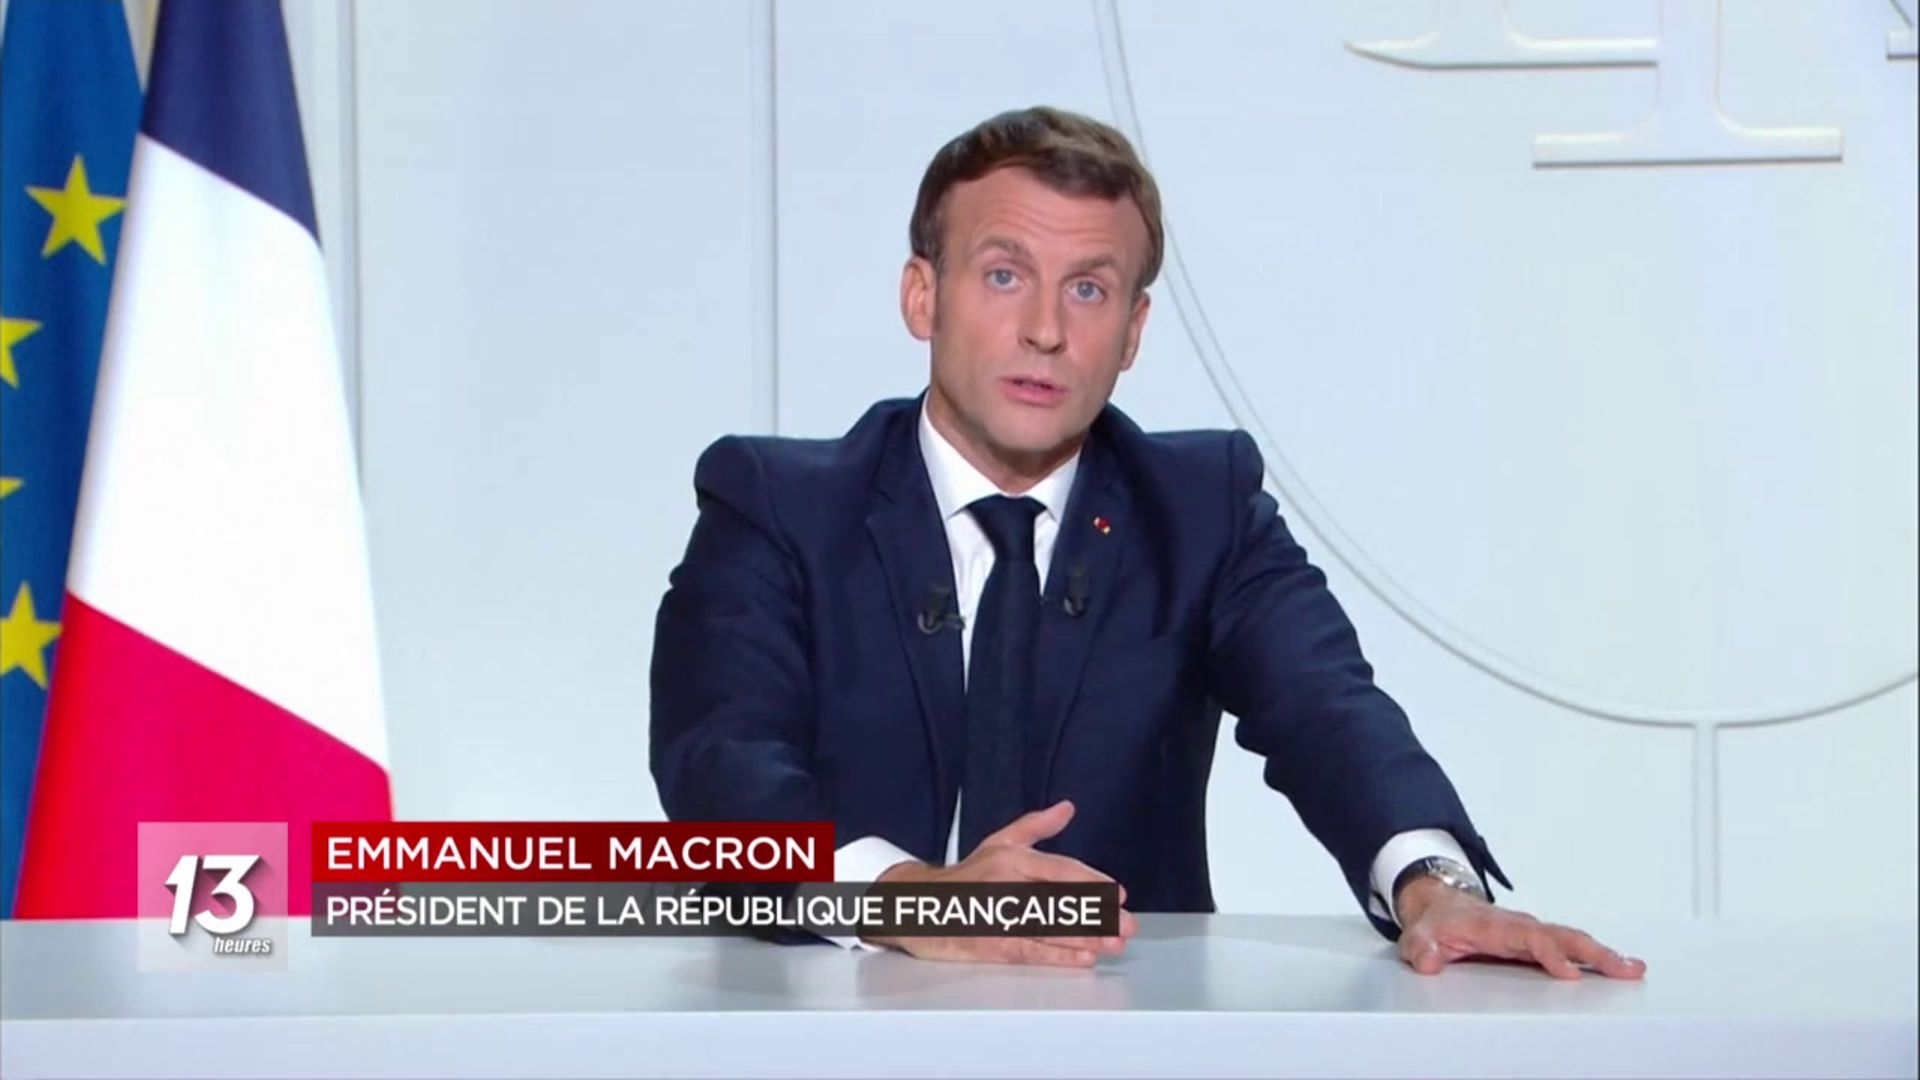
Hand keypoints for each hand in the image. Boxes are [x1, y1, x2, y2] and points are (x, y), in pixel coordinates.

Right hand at [862, 799, 1137, 965]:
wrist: (916, 904)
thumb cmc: (964, 875)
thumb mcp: (998, 841)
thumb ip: (1036, 826)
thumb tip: (1067, 808)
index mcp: (1010, 857)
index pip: (1060, 869)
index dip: (1092, 882)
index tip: (1119, 894)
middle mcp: (1005, 883)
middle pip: (1060, 900)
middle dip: (1097, 915)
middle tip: (1126, 926)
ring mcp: (995, 914)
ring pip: (1048, 927)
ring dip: (1085, 938)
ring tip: (1112, 944)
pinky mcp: (987, 943)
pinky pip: (1029, 950)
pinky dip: (1058, 956)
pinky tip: (1082, 959)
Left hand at [1395, 877, 1646, 979]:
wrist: (1438, 904)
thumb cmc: (1434, 923)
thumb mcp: (1418, 936)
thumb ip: (1422, 949)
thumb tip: (1429, 959)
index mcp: (1493, 925)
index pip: (1527, 938)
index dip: (1549, 954)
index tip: (1570, 972)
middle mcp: (1518, 926)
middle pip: (1561, 935)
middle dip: (1594, 952)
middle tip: (1625, 968)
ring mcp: (1530, 932)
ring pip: (1572, 940)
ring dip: (1603, 954)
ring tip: (1634, 969)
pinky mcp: (1537, 941)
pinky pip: (1570, 946)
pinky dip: (1595, 956)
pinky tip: (1619, 968)